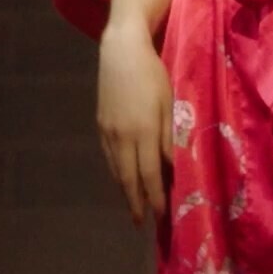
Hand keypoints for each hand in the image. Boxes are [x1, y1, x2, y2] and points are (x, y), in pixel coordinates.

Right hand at [97, 19, 174, 223]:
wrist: (121, 52)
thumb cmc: (153, 75)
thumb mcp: (169, 104)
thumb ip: (169, 138)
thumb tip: (172, 168)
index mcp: (143, 132)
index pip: (149, 175)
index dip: (155, 198)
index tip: (161, 215)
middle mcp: (122, 136)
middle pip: (128, 179)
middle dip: (136, 202)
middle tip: (141, 222)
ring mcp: (107, 131)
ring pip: (116, 169)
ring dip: (125, 190)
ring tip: (134, 205)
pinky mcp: (100, 124)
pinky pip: (109, 156)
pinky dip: (117, 171)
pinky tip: (123, 178)